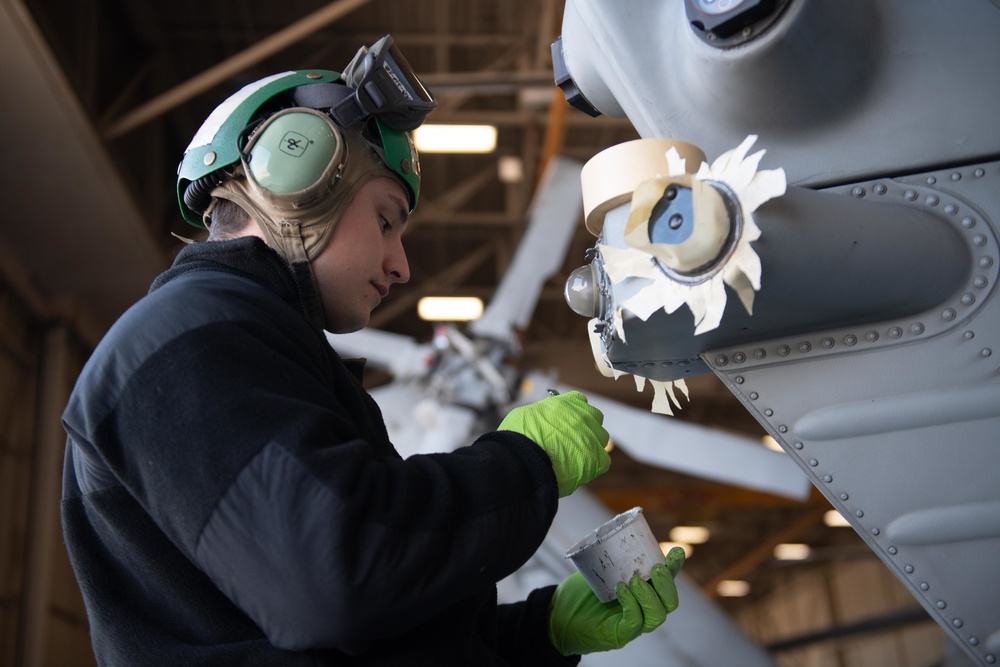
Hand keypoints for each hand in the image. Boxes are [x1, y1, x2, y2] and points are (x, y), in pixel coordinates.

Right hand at [499, 391, 610, 496]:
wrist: (523, 458)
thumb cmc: (520, 436)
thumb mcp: (528, 413)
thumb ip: (544, 414)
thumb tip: (545, 421)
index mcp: (567, 403)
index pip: (579, 401)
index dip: (574, 412)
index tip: (568, 420)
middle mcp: (583, 416)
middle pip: (594, 418)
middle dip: (586, 427)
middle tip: (572, 439)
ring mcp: (591, 437)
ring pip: (601, 438)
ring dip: (591, 445)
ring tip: (575, 456)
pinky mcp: (596, 459)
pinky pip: (602, 461)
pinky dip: (593, 465)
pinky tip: (580, 469)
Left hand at [548, 546, 684, 655]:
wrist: (560, 615)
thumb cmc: (582, 592)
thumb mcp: (599, 569)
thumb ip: (611, 555)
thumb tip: (616, 530)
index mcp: (644, 593)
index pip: (666, 582)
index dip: (675, 568)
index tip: (676, 552)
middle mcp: (644, 610)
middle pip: (670, 602)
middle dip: (667, 584)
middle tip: (656, 568)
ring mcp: (634, 625)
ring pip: (658, 615)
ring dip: (649, 595)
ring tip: (634, 580)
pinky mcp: (620, 634)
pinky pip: (635, 622)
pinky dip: (631, 604)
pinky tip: (621, 590)